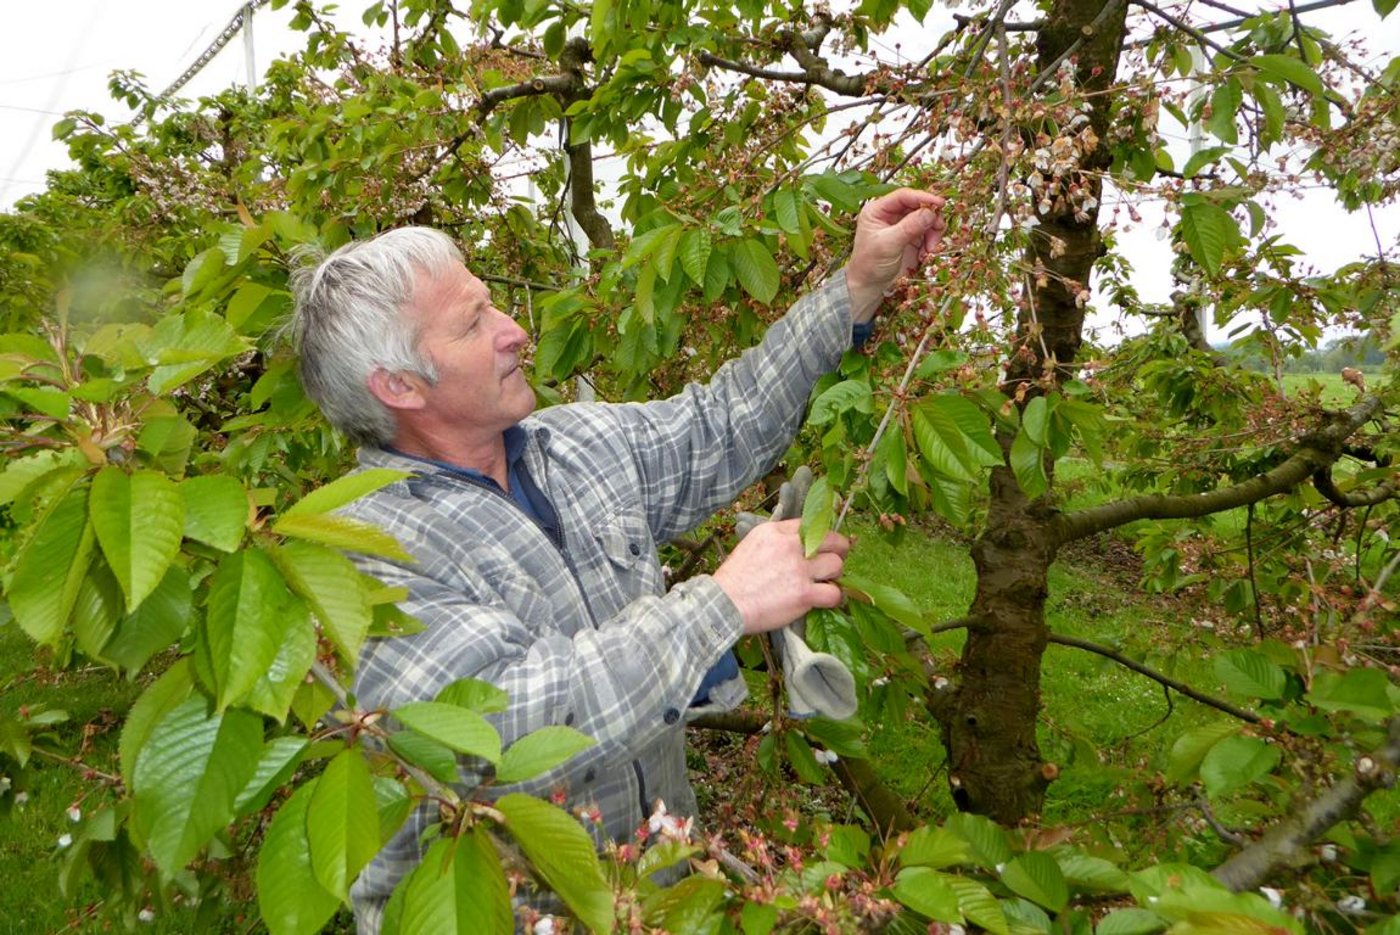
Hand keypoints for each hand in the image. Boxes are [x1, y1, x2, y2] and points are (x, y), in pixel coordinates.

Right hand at [711, 519, 849, 634]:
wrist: (724, 603)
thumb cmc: (733, 579)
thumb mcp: (751, 545)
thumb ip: (775, 540)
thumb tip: (792, 543)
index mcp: (776, 531)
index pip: (812, 524)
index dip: (824, 535)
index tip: (826, 545)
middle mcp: (790, 546)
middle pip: (832, 541)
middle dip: (838, 552)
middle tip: (834, 562)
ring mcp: (799, 570)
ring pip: (836, 565)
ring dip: (835, 576)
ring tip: (826, 583)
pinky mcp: (803, 594)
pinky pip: (833, 593)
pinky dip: (833, 598)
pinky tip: (826, 600)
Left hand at [845, 188, 946, 321]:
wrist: (869, 286)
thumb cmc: (870, 265)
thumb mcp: (888, 244)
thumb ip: (909, 227)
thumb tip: (930, 212)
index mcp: (878, 210)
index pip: (903, 196)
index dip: (923, 197)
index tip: (939, 203)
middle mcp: (890, 215)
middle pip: (918, 206)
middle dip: (930, 218)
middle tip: (937, 230)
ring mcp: (902, 226)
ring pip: (926, 219)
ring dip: (933, 232)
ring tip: (930, 248)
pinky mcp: (911, 238)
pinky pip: (928, 233)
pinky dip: (931, 242)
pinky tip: (925, 254)